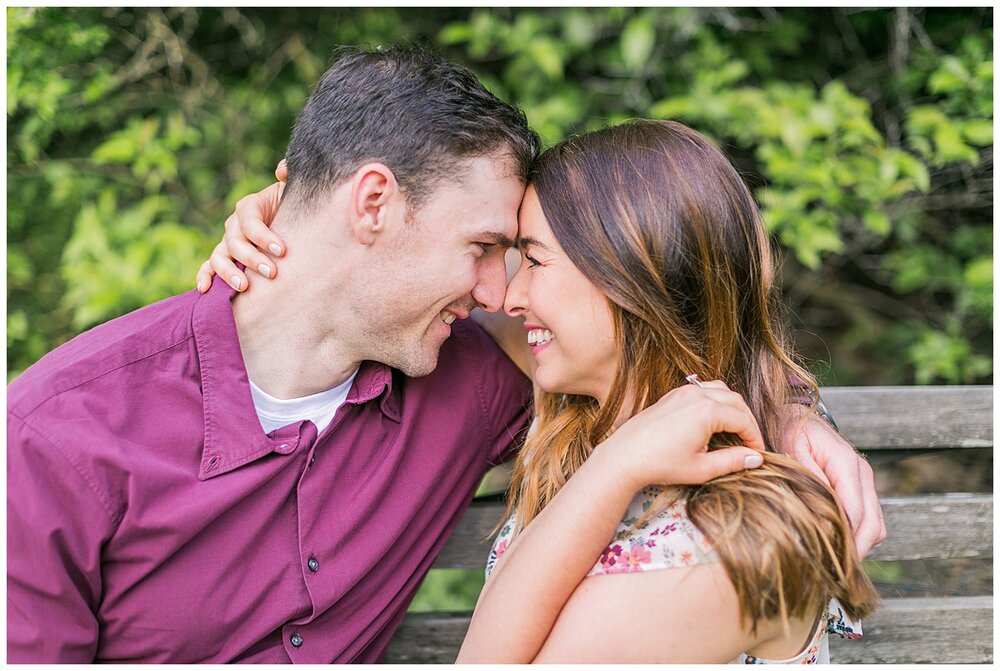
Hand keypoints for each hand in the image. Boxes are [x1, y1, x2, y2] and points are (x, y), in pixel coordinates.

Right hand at [196, 160, 288, 292]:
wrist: (290, 219)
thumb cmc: (293, 206)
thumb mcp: (294, 190)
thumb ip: (290, 177)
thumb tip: (282, 170)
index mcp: (249, 206)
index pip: (251, 222)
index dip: (264, 237)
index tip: (283, 250)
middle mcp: (235, 224)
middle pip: (235, 242)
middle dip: (253, 259)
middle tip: (273, 273)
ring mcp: (228, 242)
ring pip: (220, 257)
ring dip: (229, 272)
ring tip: (245, 287)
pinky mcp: (226, 258)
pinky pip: (209, 267)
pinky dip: (204, 277)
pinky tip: (205, 290)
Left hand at [603, 380, 766, 491]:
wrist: (624, 456)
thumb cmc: (661, 464)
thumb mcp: (701, 468)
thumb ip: (732, 461)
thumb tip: (756, 458)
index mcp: (707, 411)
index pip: (744, 420)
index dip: (755, 438)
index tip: (758, 454)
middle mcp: (696, 395)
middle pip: (736, 401)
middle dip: (747, 422)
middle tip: (750, 444)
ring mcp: (683, 392)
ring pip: (721, 390)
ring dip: (733, 407)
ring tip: (735, 430)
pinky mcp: (672, 395)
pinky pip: (703, 389)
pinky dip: (715, 400)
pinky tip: (714, 420)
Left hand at [782, 407, 886, 557]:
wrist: (793, 413)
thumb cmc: (786, 430)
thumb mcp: (789, 451)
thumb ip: (807, 483)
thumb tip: (823, 521)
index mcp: (846, 464)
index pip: (855, 513)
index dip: (846, 542)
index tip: (828, 562)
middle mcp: (862, 473)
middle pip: (872, 525)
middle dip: (856, 550)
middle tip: (831, 572)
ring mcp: (864, 481)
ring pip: (875, 526)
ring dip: (859, 545)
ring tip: (832, 562)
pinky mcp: (859, 488)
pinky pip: (869, 519)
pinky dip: (857, 535)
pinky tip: (835, 544)